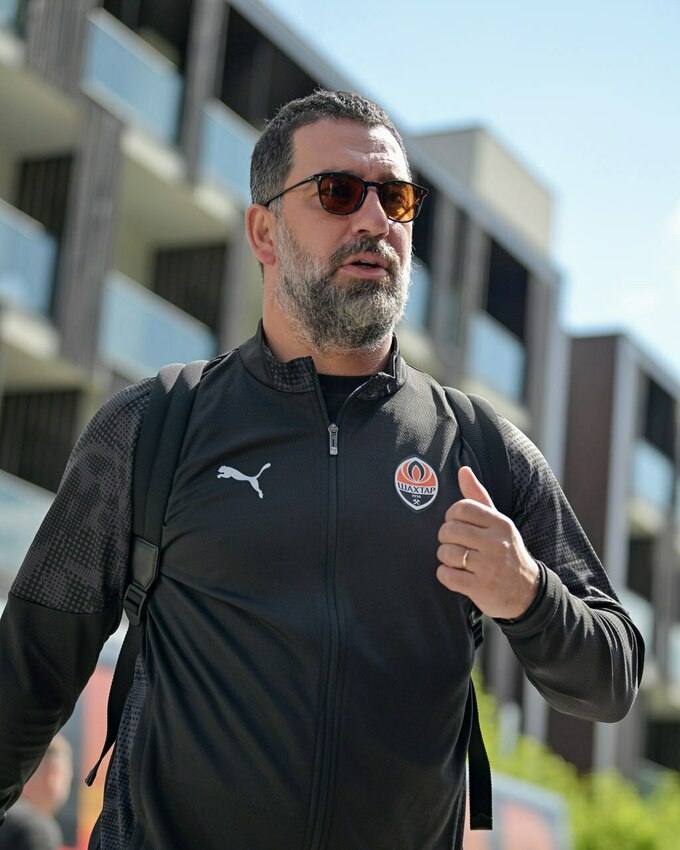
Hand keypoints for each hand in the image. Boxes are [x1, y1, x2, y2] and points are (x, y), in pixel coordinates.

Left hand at [436, 466, 539, 618]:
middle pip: (449, 530)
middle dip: (446, 538)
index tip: (456, 524)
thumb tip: (463, 470)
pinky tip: (457, 575)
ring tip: (459, 561)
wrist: (527, 592)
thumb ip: (478, 497)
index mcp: (500, 524)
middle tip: (456, 544)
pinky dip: (446, 575)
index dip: (451, 516)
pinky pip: (446, 575)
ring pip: (445, 553)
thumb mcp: (498, 523)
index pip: (461, 508)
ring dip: (446, 558)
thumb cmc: (507, 552)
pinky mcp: (480, 588)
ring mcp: (489, 567)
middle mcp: (496, 543)